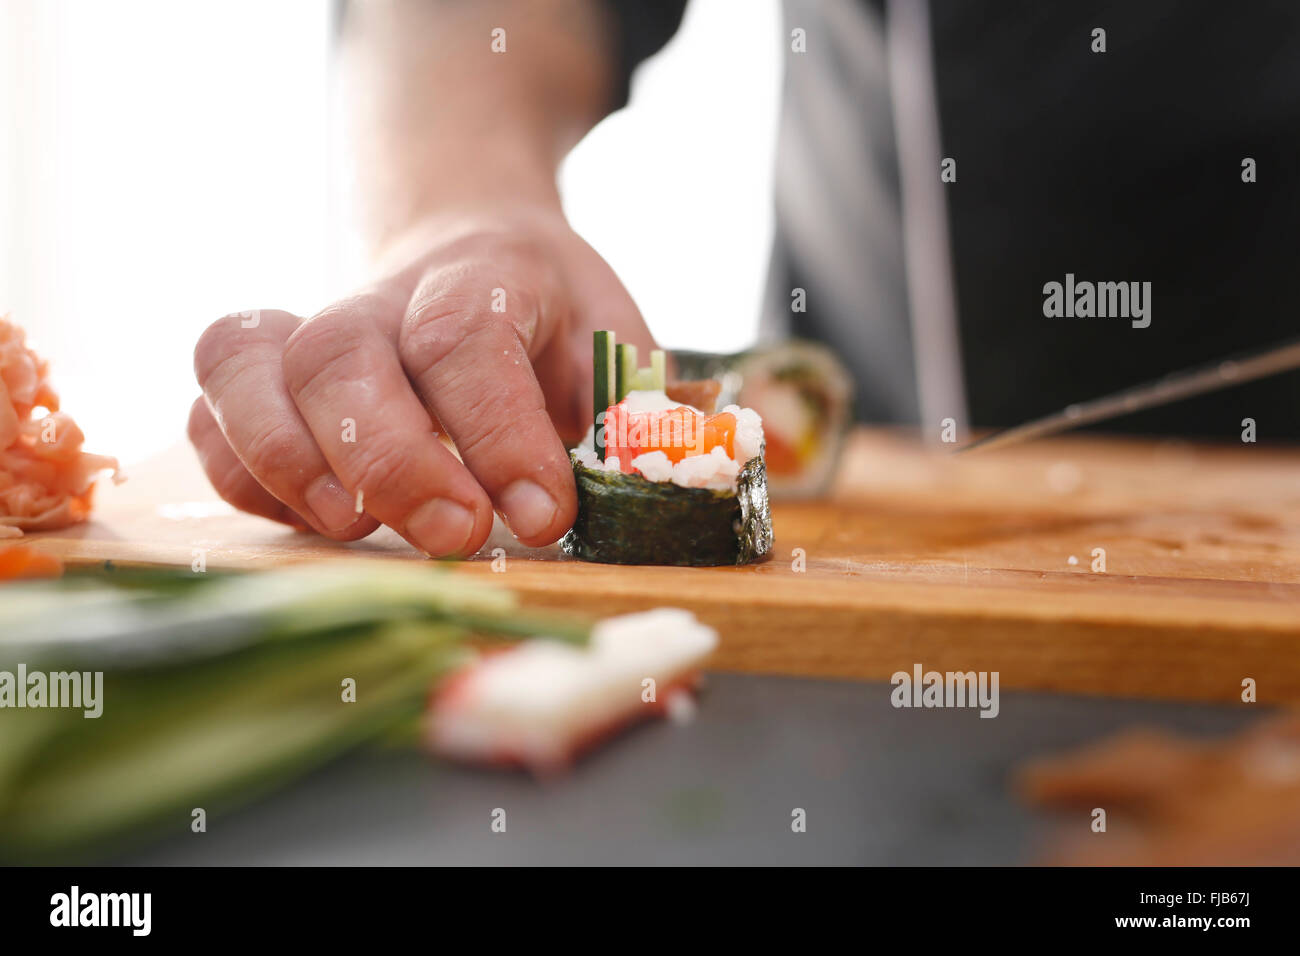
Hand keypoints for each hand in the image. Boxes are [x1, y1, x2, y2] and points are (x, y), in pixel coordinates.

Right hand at [189, 204, 655, 555]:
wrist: (473, 245)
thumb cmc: (553, 318)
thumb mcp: (617, 344)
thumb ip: (627, 410)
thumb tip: (641, 483)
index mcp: (488, 273)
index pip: (467, 337)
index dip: (498, 432)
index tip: (545, 517)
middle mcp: (385, 295)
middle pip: (341, 351)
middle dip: (388, 458)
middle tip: (454, 536)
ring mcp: (313, 328)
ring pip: (245, 363)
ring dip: (286, 459)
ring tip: (353, 529)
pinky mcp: (268, 374)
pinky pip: (211, 411)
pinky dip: (241, 472)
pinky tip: (314, 518)